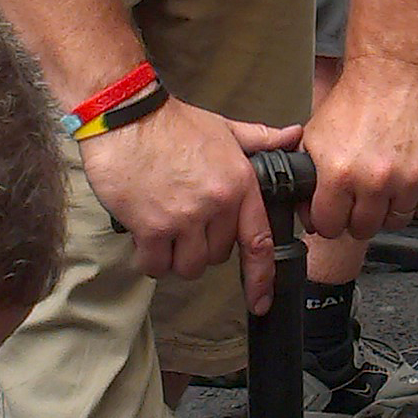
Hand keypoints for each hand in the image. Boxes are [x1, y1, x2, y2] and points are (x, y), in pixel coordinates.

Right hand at [79, 96, 303, 313]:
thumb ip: (260, 138)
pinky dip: (150, 258)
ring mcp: (184, 218)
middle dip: (202, 247)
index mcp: (239, 184)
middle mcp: (216, 205)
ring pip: (188, 266)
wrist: (126, 116)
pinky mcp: (151, 227)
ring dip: (176, 257)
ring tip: (164, 231)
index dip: (262, 278)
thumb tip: (292, 136)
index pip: (259, 241)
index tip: (261, 300)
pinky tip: (145, 238)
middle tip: (186, 225)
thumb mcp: (224, 128)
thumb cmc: (173, 123)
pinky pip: (156, 264)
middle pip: (217, 256)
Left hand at [303, 56, 417, 243]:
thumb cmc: (356, 100)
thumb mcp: (314, 137)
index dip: (328, 220)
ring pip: (396, 222)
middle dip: (358, 216)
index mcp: (339, 174)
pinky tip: (406, 179)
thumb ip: (307, 177)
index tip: (334, 212)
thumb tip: (304, 208)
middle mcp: (375, 181)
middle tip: (360, 197)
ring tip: (385, 185)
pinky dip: (416, 199)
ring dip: (389, 208)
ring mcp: (409, 179)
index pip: (329, 228)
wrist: (393, 73)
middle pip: (364, 229)